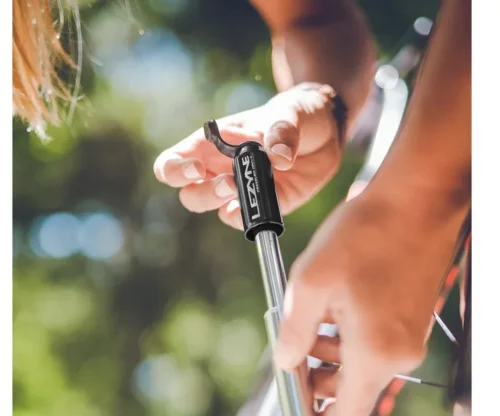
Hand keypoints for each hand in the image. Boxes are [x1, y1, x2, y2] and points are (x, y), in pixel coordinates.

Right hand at [153, 83, 342, 228]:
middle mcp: (218, 169)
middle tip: (227, 182)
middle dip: (202, 192)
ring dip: (219, 203)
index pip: (173, 163)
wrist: (327, 132)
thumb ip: (283, 129)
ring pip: (210, 208)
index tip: (196, 168)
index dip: (175, 171)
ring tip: (239, 188)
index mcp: (212, 144)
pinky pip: (241, 219)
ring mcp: (238, 190)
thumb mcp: (291, 112)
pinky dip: (243, 218)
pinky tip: (252, 210)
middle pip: (188, 193)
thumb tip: (280, 156)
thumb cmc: (297, 114)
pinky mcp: (261, 205)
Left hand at [274, 184, 467, 415]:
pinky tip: (333, 311)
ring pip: (362, 366)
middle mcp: (399, 354)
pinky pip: (377, 346)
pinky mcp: (413, 321)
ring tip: (309, 325)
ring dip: (331, 356)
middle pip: (353, 390)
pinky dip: (350, 340)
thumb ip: (294, 332)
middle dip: (319, 380)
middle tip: (293, 357)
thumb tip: (285, 362)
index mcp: (375, 353)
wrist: (417, 200)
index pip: (347, 412)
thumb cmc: (366, 235)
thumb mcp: (311, 283)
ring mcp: (410, 338)